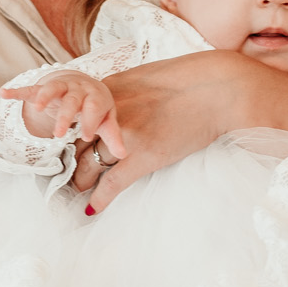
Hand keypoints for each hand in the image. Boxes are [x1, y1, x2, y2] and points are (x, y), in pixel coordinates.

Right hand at [0, 71, 125, 158]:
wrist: (82, 84)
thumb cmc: (96, 107)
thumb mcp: (106, 120)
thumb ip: (113, 137)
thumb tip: (125, 155)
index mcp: (95, 95)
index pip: (94, 107)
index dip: (91, 121)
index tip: (87, 136)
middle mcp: (77, 88)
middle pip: (72, 100)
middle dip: (66, 116)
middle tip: (61, 134)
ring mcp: (59, 86)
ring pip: (51, 89)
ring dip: (44, 97)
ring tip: (37, 108)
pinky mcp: (43, 88)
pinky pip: (30, 89)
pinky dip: (17, 92)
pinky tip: (4, 95)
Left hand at [71, 50, 249, 207]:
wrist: (218, 89)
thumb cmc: (191, 80)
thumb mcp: (145, 77)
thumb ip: (123, 94)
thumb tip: (113, 109)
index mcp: (110, 92)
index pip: (77, 119)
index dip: (71, 137)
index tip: (69, 148)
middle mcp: (110, 113)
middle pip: (77, 143)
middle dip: (71, 161)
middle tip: (69, 174)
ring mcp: (126, 136)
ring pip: (89, 166)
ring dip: (82, 182)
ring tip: (79, 190)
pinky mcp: (144, 156)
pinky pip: (113, 183)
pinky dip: (100, 198)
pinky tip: (92, 208)